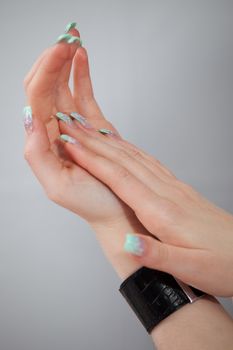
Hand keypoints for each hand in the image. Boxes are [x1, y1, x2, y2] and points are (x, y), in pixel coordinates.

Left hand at [24, 26, 131, 223]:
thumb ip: (38, 153)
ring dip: (65, 61)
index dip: (46, 70)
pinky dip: (81, 75)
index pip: (37, 96)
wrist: (119, 211)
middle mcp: (55, 131)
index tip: (60, 50)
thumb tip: (29, 117)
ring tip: (73, 39)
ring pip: (63, 87)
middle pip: (46, 86)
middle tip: (67, 37)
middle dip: (53, 59)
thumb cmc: (92, 204)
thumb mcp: (58, 187)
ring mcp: (74, 126)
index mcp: (44, 141)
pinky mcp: (93, 127)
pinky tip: (81, 58)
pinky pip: (83, 96)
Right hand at [54, 119, 232, 296]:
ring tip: (89, 130)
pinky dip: (131, 150)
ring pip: (135, 158)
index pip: (120, 179)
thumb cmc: (223, 263)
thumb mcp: (192, 268)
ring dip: (109, 142)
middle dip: (94, 142)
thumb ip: (158, 255)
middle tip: (71, 126)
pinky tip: (123, 147)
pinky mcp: (178, 190)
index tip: (71, 145)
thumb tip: (129, 245)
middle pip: (124, 161)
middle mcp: (167, 194)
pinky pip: (149, 163)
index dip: (92, 160)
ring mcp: (173, 189)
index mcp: (164, 213)